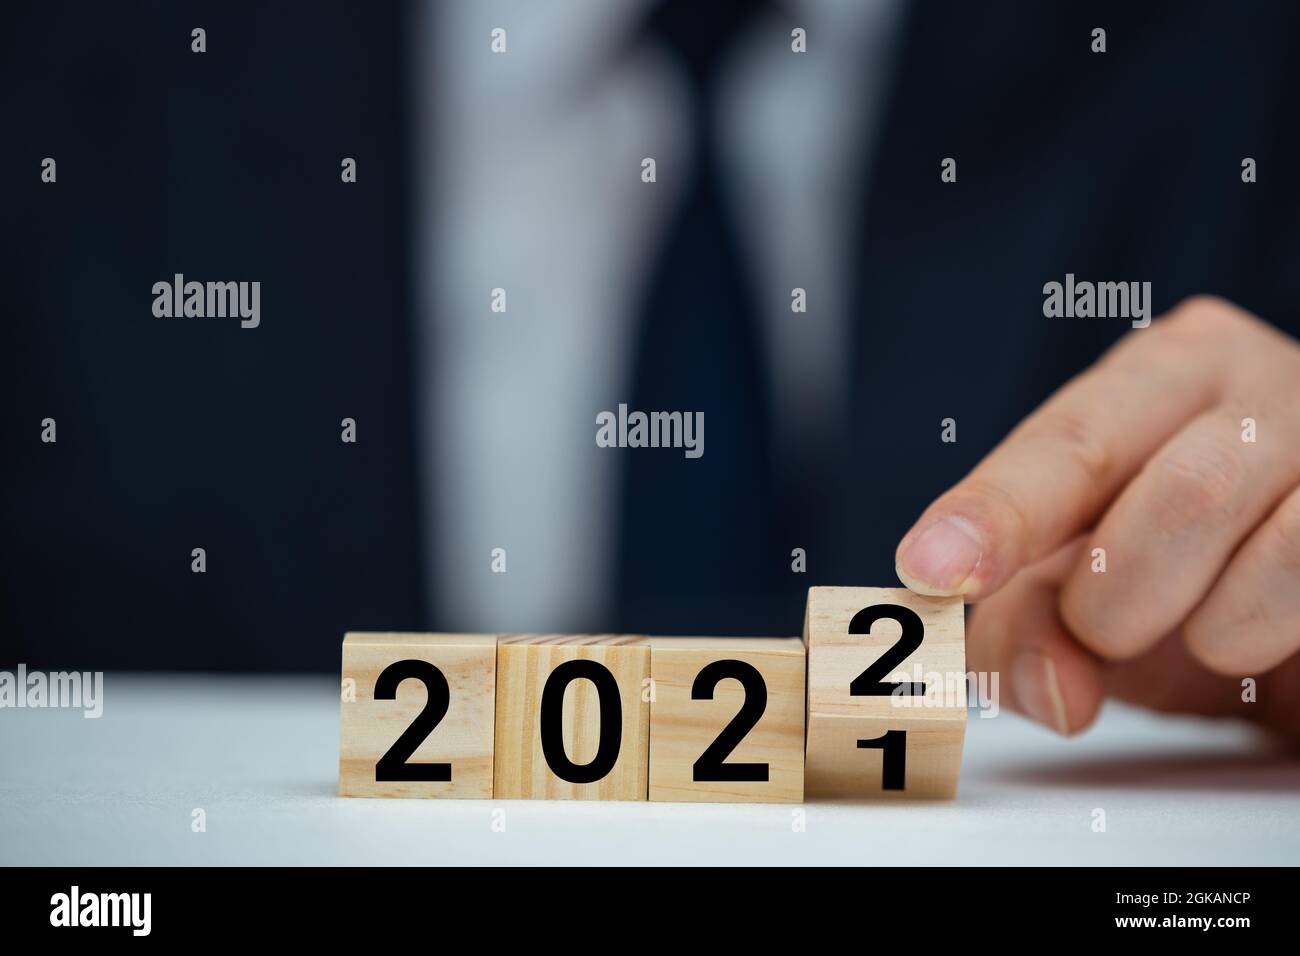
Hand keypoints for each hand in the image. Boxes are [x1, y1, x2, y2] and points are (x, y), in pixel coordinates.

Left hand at [894, 296, 1299, 739]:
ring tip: (1200, 632)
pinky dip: (1267, 641)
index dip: (1001, 510)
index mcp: (1163, 375)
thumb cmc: (1192, 572)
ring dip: (1206, 631)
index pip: (1070, 440)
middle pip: (1179, 493)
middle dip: (1117, 601)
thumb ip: (1028, 625)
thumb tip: (1051, 690)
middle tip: (1105, 631)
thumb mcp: (1086, 592)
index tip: (934, 568)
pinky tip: (1267, 635)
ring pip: (1272, 550)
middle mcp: (1260, 383)